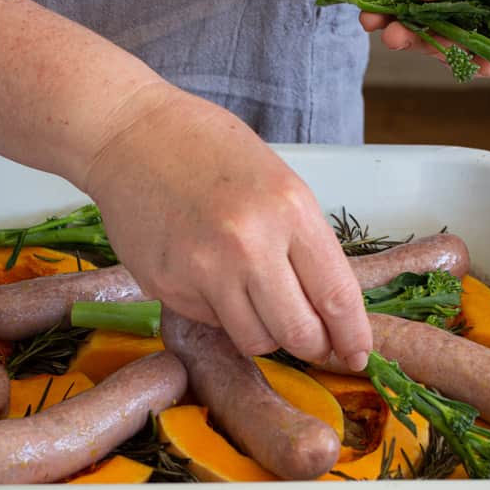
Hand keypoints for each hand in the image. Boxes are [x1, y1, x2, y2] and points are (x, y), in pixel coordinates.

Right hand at [82, 83, 372, 370]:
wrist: (132, 135)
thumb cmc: (211, 149)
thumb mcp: (279, 183)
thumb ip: (304, 243)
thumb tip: (325, 308)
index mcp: (290, 210)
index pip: (337, 296)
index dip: (352, 336)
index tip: (357, 354)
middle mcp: (250, 245)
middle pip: (299, 334)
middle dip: (314, 346)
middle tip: (314, 341)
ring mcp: (204, 270)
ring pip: (256, 340)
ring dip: (267, 332)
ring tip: (258, 299)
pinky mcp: (167, 287)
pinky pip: (213, 323)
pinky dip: (224, 313)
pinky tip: (212, 276)